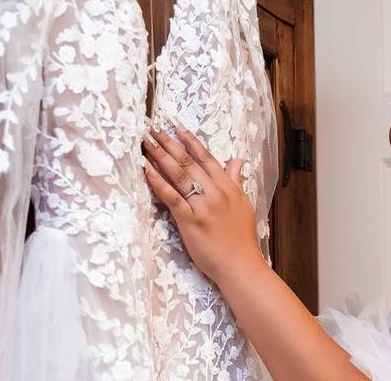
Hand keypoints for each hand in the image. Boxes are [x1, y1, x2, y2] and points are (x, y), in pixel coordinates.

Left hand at [141, 120, 265, 285]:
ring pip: (179, 175)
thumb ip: (236, 181)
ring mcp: (202, 206)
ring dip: (162, 157)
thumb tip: (237, 161)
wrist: (240, 265)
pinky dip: (159, 182)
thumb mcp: (243, 204)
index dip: (190, 141)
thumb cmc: (241, 238)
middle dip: (170, 144)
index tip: (176, 126)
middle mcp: (215, 192)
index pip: (206, 158)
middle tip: (154, 129)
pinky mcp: (190, 221)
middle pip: (189, 162)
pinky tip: (147, 170)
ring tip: (148, 144)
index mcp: (227, 187)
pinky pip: (172, 197)